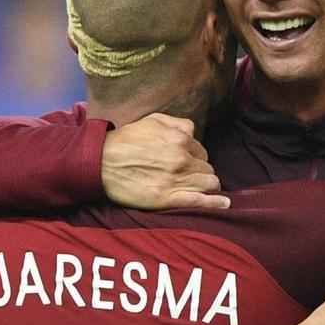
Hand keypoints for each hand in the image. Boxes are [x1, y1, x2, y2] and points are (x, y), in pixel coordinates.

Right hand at [101, 114, 229, 209]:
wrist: (101, 162)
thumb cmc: (125, 140)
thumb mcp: (151, 120)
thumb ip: (177, 123)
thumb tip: (193, 132)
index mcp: (180, 139)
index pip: (202, 151)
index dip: (196, 157)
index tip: (189, 163)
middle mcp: (182, 159)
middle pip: (207, 168)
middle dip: (202, 171)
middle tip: (191, 176)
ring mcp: (176, 180)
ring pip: (208, 183)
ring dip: (207, 185)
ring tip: (204, 188)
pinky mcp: (168, 198)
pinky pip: (200, 201)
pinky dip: (214, 203)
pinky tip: (224, 204)